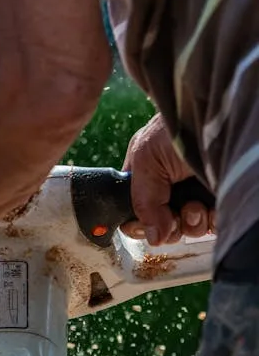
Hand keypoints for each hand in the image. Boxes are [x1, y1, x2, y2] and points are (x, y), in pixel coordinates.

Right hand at [120, 113, 214, 244]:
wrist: (219, 117)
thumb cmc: (177, 127)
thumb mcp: (146, 160)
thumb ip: (142, 201)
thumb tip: (153, 238)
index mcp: (146, 174)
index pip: (134, 210)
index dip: (138, 223)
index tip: (144, 226)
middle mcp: (170, 186)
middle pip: (160, 223)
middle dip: (166, 225)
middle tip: (172, 214)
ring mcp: (196, 193)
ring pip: (187, 227)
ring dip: (190, 223)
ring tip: (195, 205)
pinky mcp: (220, 197)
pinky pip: (213, 224)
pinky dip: (211, 222)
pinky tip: (212, 208)